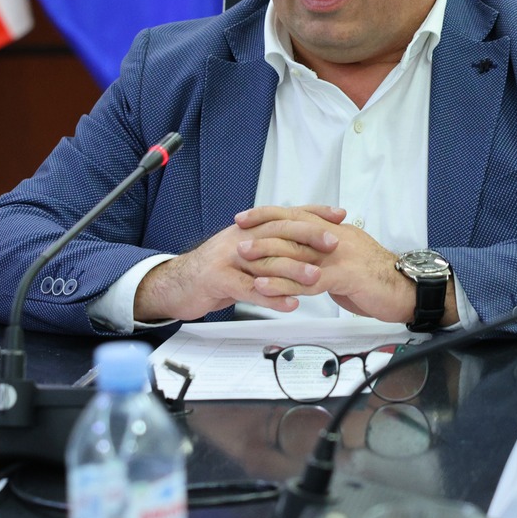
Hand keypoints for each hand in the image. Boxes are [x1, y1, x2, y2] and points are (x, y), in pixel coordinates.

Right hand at [135, 205, 346, 320]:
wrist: (177, 284)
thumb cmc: (216, 270)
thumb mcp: (244, 252)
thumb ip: (270, 246)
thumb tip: (304, 242)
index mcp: (249, 229)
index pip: (285, 215)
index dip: (313, 213)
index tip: (339, 215)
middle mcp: (240, 238)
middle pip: (278, 232)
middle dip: (309, 235)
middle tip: (335, 242)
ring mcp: (227, 258)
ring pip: (265, 261)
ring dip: (294, 270)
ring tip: (318, 278)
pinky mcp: (218, 280)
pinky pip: (248, 289)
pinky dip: (270, 297)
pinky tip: (290, 304)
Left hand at [237, 208, 452, 325]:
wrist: (408, 289)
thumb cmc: (377, 277)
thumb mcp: (348, 258)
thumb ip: (325, 253)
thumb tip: (304, 255)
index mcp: (335, 230)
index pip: (297, 216)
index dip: (269, 214)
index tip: (246, 218)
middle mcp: (335, 237)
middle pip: (292, 229)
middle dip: (262, 232)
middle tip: (237, 237)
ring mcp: (339, 255)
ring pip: (297, 252)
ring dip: (267, 255)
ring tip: (244, 259)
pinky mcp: (344, 276)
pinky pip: (308, 279)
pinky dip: (284, 283)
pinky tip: (267, 287)